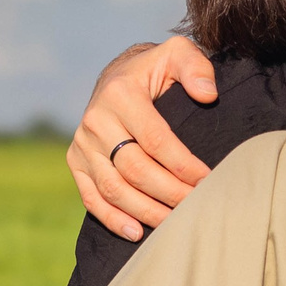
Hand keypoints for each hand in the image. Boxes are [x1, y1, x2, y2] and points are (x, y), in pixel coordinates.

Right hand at [67, 36, 216, 238]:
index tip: (209, 181)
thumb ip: (196, 67)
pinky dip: (112, 219)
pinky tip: (136, 232)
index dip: (183, 165)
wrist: (119, 75)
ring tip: (176, 224)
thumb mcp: (177, 53)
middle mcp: (95, 119)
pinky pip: (91, 197)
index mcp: (120, 94)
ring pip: (114, 188)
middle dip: (170, 193)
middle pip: (135, 169)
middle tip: (199, 206)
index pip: (156, 139)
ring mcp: (82, 144)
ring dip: (146, 211)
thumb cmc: (156, 68)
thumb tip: (207, 94)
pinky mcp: (76, 162)